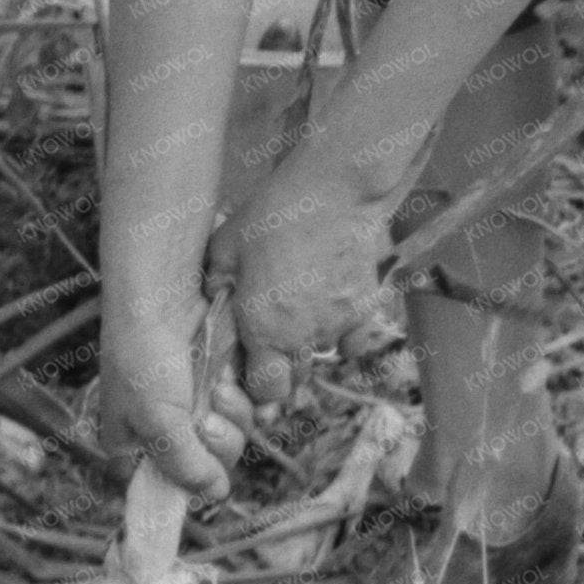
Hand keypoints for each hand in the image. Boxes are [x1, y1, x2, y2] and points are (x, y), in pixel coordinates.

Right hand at [100, 288, 252, 499]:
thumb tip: (215, 494)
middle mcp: (167, 429)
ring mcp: (197, 406)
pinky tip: (230, 376)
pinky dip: (245, 396)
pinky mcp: (222, 384)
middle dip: (216, 442)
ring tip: (218, 387)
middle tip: (206, 417)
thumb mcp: (156, 420)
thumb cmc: (145, 355)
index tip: (197, 471)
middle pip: (209, 466)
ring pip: (234, 438)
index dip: (183, 486)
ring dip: (233, 415)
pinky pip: (248, 409)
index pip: (163, 489)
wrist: (167, 293)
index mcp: (134, 444)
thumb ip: (184, 465)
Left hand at [219, 162, 397, 414]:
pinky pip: (355, 342)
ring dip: (308, 348)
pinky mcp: (367, 309)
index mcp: (264, 330)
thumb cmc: (274, 214)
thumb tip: (216, 300)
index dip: (256, 385)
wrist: (335, 191)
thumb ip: (217, 282)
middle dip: (281, 368)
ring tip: (298, 316)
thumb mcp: (226, 245)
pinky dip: (344, 335)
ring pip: (322, 358)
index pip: (265, 392)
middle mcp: (303, 338)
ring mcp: (339, 326)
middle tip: (270, 336)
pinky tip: (331, 311)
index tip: (251, 364)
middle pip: (295, 380)